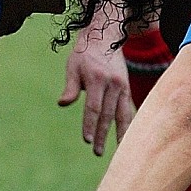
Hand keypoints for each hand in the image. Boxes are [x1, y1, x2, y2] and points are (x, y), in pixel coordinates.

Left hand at [59, 35, 132, 155]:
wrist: (105, 38)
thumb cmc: (84, 54)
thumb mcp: (73, 66)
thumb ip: (70, 87)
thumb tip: (62, 104)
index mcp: (97, 79)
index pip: (93, 107)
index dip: (90, 124)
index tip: (87, 140)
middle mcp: (113, 83)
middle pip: (107, 114)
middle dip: (102, 134)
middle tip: (96, 152)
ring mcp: (122, 86)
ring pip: (122, 114)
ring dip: (119, 133)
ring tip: (118, 150)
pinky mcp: (127, 88)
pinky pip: (128, 109)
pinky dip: (128, 123)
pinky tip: (125, 137)